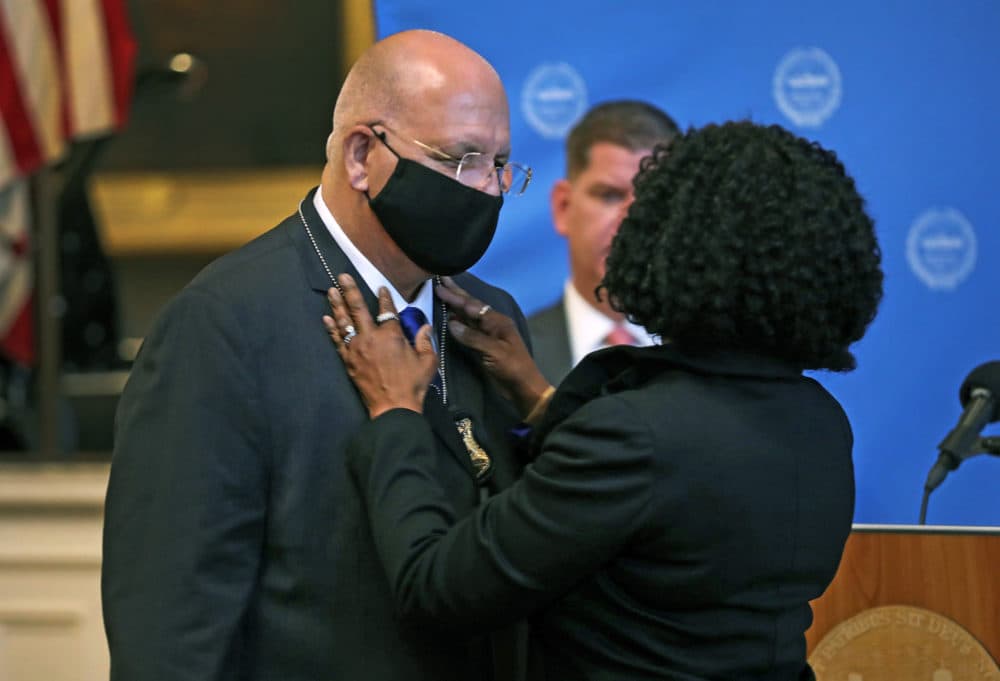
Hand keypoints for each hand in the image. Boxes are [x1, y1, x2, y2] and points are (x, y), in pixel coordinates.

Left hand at [323, 274, 437, 418]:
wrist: (393, 407)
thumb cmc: (413, 384)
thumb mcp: (428, 361)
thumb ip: (425, 340)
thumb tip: (424, 326)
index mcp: (392, 335)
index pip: (387, 310)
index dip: (385, 297)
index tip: (381, 287)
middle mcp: (371, 337)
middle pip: (359, 309)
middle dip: (350, 290)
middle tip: (342, 276)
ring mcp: (357, 348)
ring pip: (344, 322)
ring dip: (337, 305)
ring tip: (331, 291)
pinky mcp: (348, 360)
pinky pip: (338, 340)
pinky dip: (331, 328)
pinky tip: (326, 318)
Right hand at [437, 276, 552, 419]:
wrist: (523, 387)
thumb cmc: (512, 368)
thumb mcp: (494, 352)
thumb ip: (473, 337)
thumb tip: (451, 323)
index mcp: (498, 321)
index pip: (473, 306)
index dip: (456, 297)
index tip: (441, 286)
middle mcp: (492, 325)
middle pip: (471, 307)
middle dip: (456, 295)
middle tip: (440, 282)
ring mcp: (488, 335)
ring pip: (469, 317)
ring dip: (456, 307)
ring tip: (442, 296)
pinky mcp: (483, 346)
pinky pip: (468, 330)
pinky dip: (458, 323)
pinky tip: (450, 319)